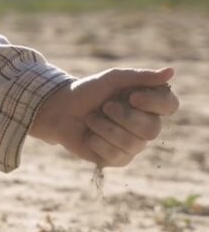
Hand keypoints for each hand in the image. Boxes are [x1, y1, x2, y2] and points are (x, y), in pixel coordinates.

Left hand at [30, 67, 178, 166]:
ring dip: (105, 127)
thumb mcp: (112, 79)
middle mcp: (147, 125)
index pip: (170, 106)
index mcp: (150, 103)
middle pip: (152, 129)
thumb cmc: (88, 92)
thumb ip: (140, 77)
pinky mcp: (117, 159)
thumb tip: (171, 71)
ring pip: (132, 143)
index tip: (133, 97)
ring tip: (92, 118)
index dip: (154, 103)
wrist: (60, 111)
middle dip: (124, 117)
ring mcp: (133, 144)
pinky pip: (116, 155)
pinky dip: (97, 142)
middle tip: (105, 106)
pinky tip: (89, 135)